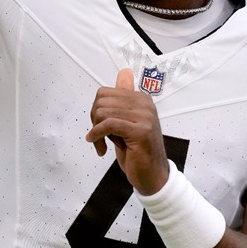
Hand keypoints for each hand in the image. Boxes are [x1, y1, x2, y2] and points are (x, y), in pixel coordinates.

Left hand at [85, 68, 169, 194]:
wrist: (152, 175)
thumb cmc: (137, 150)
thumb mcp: (126, 122)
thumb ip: (123, 99)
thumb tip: (124, 72)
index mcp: (141, 98)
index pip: (104, 93)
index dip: (96, 110)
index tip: (99, 125)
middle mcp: (145, 104)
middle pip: (101, 101)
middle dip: (94, 120)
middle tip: (98, 136)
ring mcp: (145, 117)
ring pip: (103, 113)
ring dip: (96, 132)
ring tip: (102, 144)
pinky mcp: (141, 131)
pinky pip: (109, 125)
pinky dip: (98, 135)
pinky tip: (99, 147)